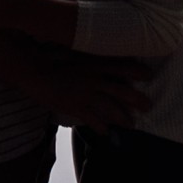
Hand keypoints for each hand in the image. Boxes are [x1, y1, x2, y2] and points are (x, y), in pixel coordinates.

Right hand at [16, 48, 151, 128]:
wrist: (34, 70)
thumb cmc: (51, 56)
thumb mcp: (73, 50)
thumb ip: (88, 53)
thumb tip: (98, 52)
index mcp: (95, 63)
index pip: (122, 66)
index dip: (137, 71)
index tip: (148, 76)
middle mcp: (94, 78)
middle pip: (123, 91)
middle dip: (138, 100)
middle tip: (148, 106)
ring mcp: (86, 93)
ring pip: (111, 108)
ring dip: (123, 118)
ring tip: (131, 125)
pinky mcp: (76, 106)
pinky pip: (94, 120)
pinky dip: (101, 127)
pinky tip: (106, 133)